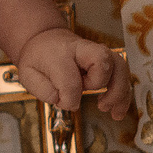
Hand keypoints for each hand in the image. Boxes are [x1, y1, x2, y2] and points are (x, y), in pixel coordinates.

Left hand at [12, 30, 134, 118]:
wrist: (46, 41)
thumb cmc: (38, 59)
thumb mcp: (27, 73)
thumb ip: (42, 89)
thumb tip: (62, 100)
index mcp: (60, 52)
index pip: (69, 77)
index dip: (68, 97)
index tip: (62, 103)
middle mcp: (83, 49)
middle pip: (103, 60)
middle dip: (99, 83)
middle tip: (89, 98)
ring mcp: (98, 53)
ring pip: (120, 66)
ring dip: (119, 91)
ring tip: (109, 110)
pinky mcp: (108, 62)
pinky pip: (123, 75)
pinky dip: (124, 94)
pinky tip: (117, 111)